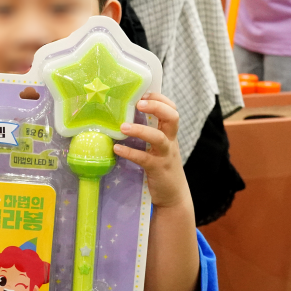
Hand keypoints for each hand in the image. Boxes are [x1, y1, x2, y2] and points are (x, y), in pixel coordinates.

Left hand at [113, 92, 189, 208]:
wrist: (173, 196)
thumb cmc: (162, 168)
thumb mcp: (160, 148)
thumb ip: (150, 134)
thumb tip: (126, 119)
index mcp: (170, 134)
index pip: (172, 110)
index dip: (160, 99)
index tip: (144, 94)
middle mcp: (170, 142)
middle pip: (172, 117)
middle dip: (157, 107)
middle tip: (139, 103)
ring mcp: (165, 155)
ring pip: (158, 138)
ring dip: (140, 130)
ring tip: (123, 127)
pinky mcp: (157, 169)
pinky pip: (144, 158)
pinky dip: (130, 152)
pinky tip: (117, 149)